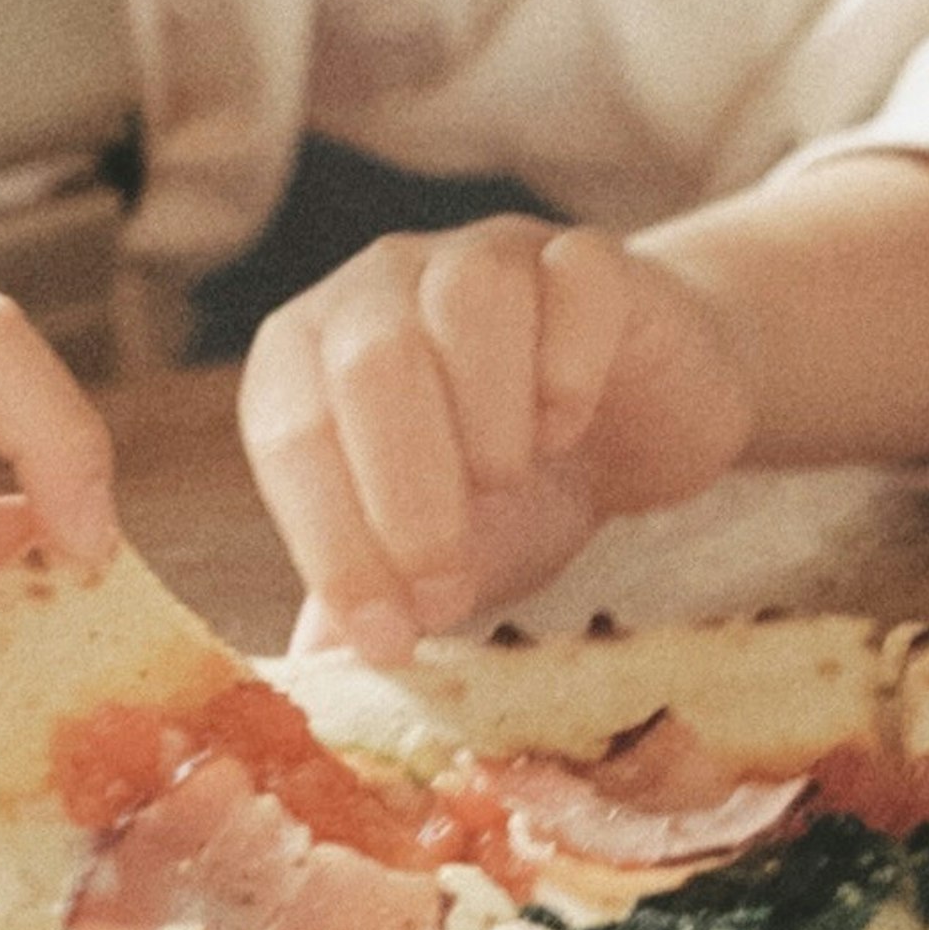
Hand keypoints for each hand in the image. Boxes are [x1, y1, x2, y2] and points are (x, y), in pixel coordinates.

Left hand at [239, 217, 752, 661]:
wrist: (639, 415)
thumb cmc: (512, 486)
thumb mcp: (432, 554)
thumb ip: (366, 597)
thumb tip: (312, 673)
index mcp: (310, 353)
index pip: (289, 432)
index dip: (331, 542)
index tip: (386, 635)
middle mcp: (383, 284)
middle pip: (370, 361)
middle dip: (405, 495)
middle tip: (449, 589)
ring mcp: (488, 256)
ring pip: (465, 301)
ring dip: (483, 417)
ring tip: (507, 485)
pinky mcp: (590, 260)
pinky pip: (572, 282)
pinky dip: (567, 364)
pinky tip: (567, 427)